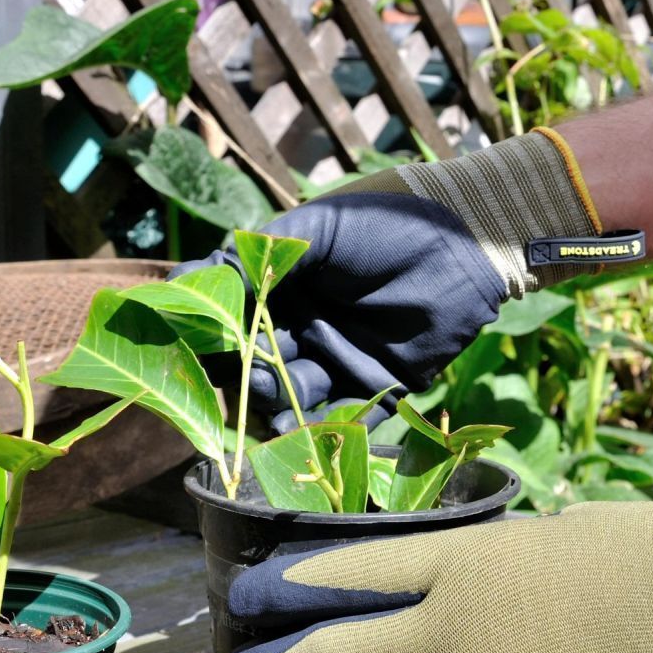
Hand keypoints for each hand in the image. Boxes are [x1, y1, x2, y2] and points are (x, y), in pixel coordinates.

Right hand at [173, 131, 604, 429]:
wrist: (460, 245)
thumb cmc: (386, 225)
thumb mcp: (316, 231)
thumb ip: (260, 258)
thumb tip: (191, 282)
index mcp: (287, 290)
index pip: (237, 320)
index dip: (215, 335)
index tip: (194, 345)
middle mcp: (307, 328)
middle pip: (261, 364)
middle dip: (249, 372)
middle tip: (249, 370)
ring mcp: (341, 359)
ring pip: (295, 394)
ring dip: (279, 397)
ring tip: (274, 389)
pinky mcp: (378, 386)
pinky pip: (344, 416)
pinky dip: (321, 426)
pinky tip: (301, 427)